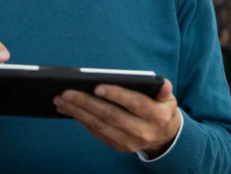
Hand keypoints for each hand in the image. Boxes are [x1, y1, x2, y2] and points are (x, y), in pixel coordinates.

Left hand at [53, 79, 181, 158]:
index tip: (97, 86)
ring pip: (100, 126)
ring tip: (61, 100)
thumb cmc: (162, 109)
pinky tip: (70, 110)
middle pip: (111, 116)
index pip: (135, 103)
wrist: (165, 137)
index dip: (116, 95)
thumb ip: (163, 90)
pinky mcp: (118, 146)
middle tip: (66, 92)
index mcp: (157, 116)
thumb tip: (162, 84)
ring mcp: (129, 141)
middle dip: (86, 103)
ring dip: (78, 112)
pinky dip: (82, 120)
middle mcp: (142, 131)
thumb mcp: (168, 98)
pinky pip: (97, 133)